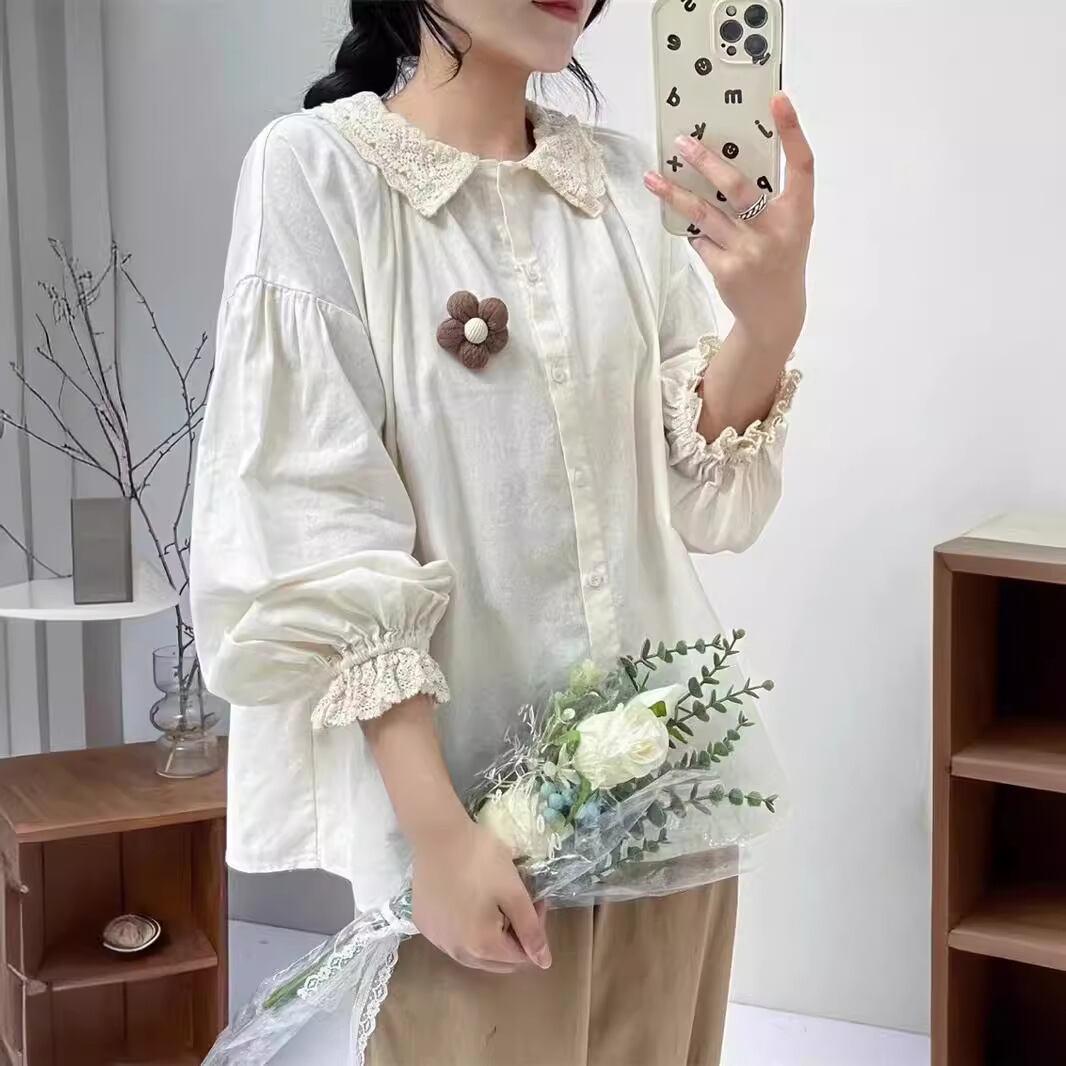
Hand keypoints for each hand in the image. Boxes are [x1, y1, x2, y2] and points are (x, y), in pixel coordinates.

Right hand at [411, 815, 550, 974]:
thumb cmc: (481, 860)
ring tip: (493, 901)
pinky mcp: (423, 924)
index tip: (534, 901)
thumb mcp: (513, 892)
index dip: (534, 931)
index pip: (521, 956)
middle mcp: (456, 952)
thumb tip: (544, 963)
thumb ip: (531, 929)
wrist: (438, 835)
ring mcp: (436, 939)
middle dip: (514, 937)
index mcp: (482, 947)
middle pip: (497, 960)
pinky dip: (465, 929)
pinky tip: (467, 901)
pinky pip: (452, 938)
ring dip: (490, 935)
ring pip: (473, 952)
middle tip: (517, 901)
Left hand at [644, 93, 814, 353]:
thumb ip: (769, 198)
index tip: (779, 99)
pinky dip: (696, 232)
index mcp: (799, 213)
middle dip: (706, 162)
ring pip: (704, 214)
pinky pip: (700, 240)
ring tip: (653, 177)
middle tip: (682, 141)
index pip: (802, 164)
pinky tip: (695, 230)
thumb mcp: (788, 227)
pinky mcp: (726, 269)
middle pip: (736, 187)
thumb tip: (723, 162)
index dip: (792, 131)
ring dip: (676, 194)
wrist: (774, 313)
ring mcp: (749, 252)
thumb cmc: (780, 259)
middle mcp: (776, 230)